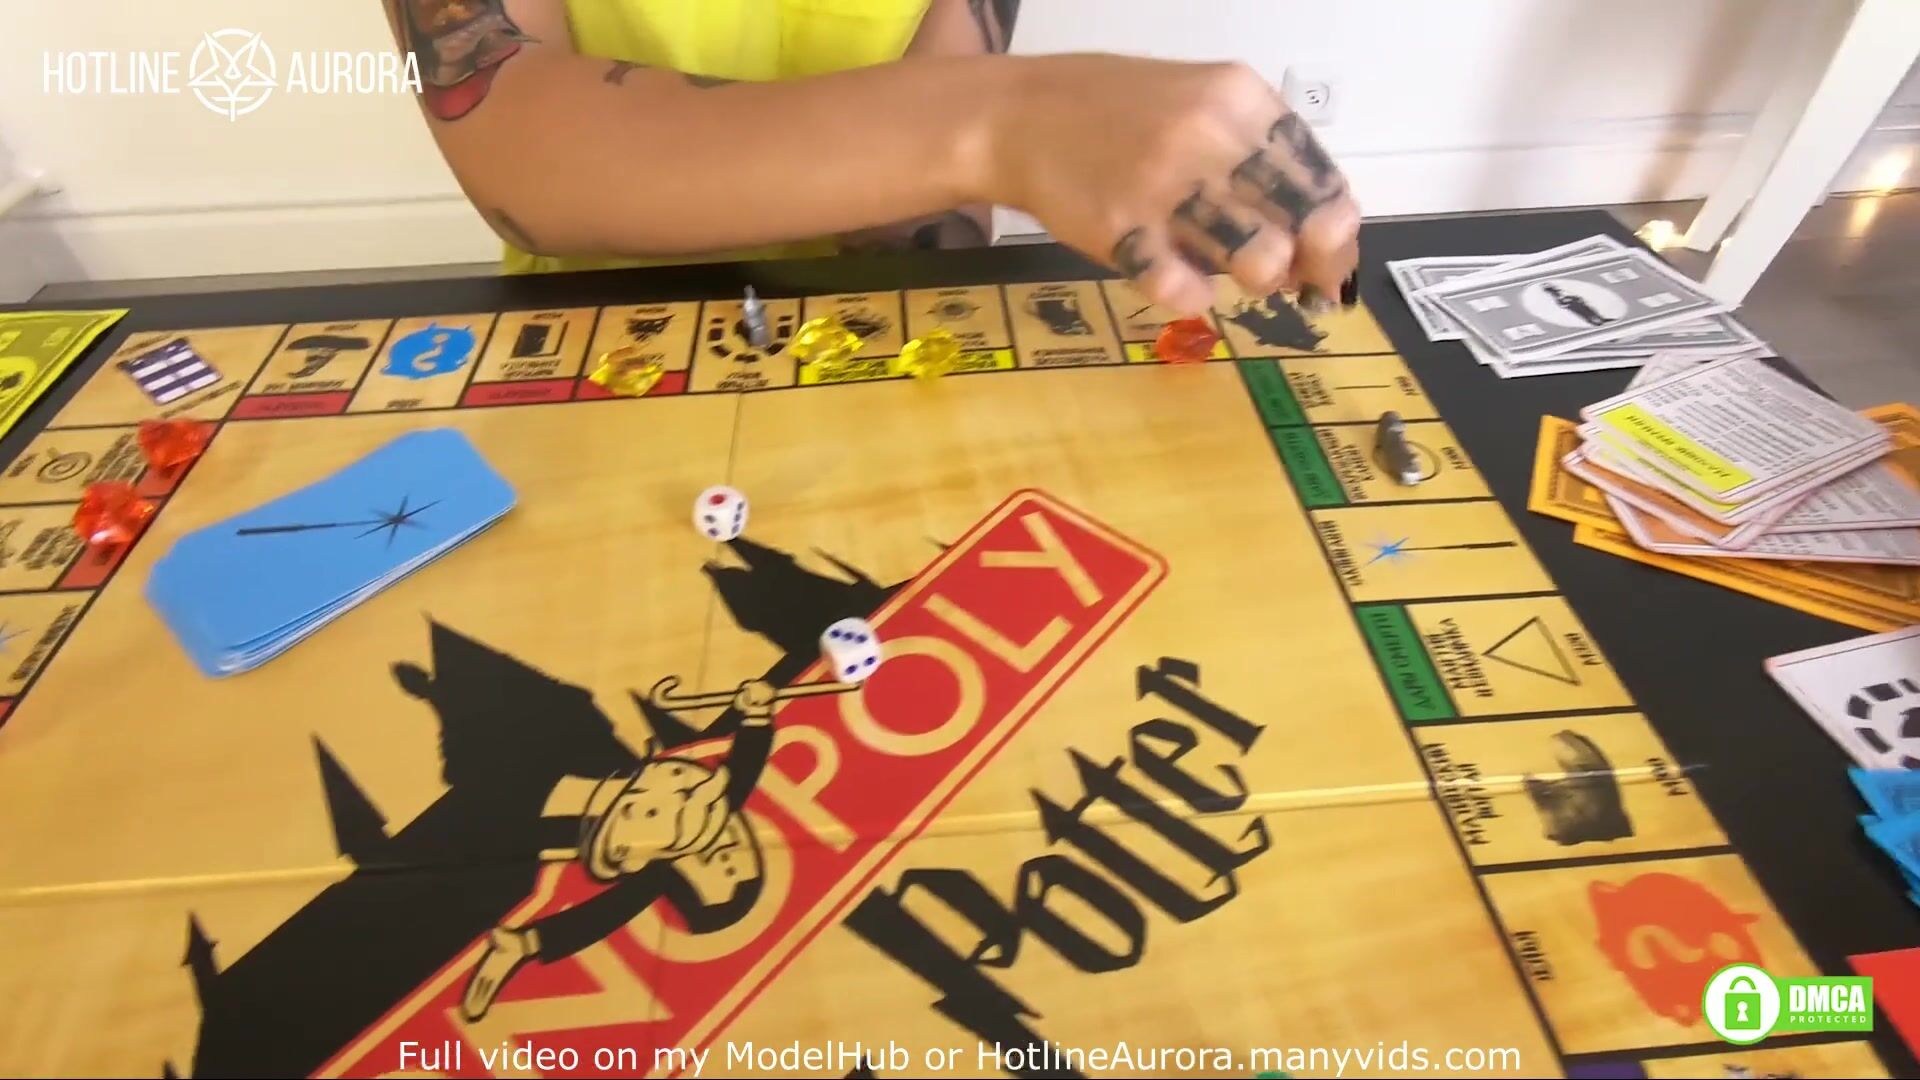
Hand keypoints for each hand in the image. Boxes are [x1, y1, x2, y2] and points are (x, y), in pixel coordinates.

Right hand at [985, 55, 1359, 315]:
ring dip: (1260, 278)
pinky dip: (1195, 297)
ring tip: (1232, 270)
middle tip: (1292, 280)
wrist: (1020, 117)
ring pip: (1260, 258)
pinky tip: (1182, 283)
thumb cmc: (1119, 116)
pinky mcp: (1122, 231)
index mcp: (1239, 98)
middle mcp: (1211, 137)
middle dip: (1312, 262)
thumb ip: (1257, 153)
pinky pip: (1186, 289)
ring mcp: (1166, 185)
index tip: (1331, 257)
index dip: (1336, 228)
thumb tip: (1316, 232)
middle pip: (1304, 220)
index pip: (1321, 174)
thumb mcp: (1200, 105)